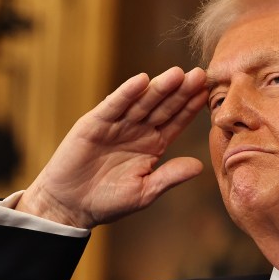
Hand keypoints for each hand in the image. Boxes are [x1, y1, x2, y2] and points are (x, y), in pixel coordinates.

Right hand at [17, 66, 207, 228]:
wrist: (70, 205)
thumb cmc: (108, 201)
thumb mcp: (144, 192)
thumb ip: (169, 177)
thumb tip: (200, 166)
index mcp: (153, 145)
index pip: (176, 122)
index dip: (191, 108)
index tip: (208, 94)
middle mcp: (137, 130)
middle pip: (163, 107)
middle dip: (180, 92)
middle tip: (200, 75)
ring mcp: (116, 124)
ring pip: (141, 102)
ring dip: (158, 88)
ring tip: (177, 74)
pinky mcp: (94, 123)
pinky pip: (113, 105)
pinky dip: (126, 93)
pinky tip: (141, 81)